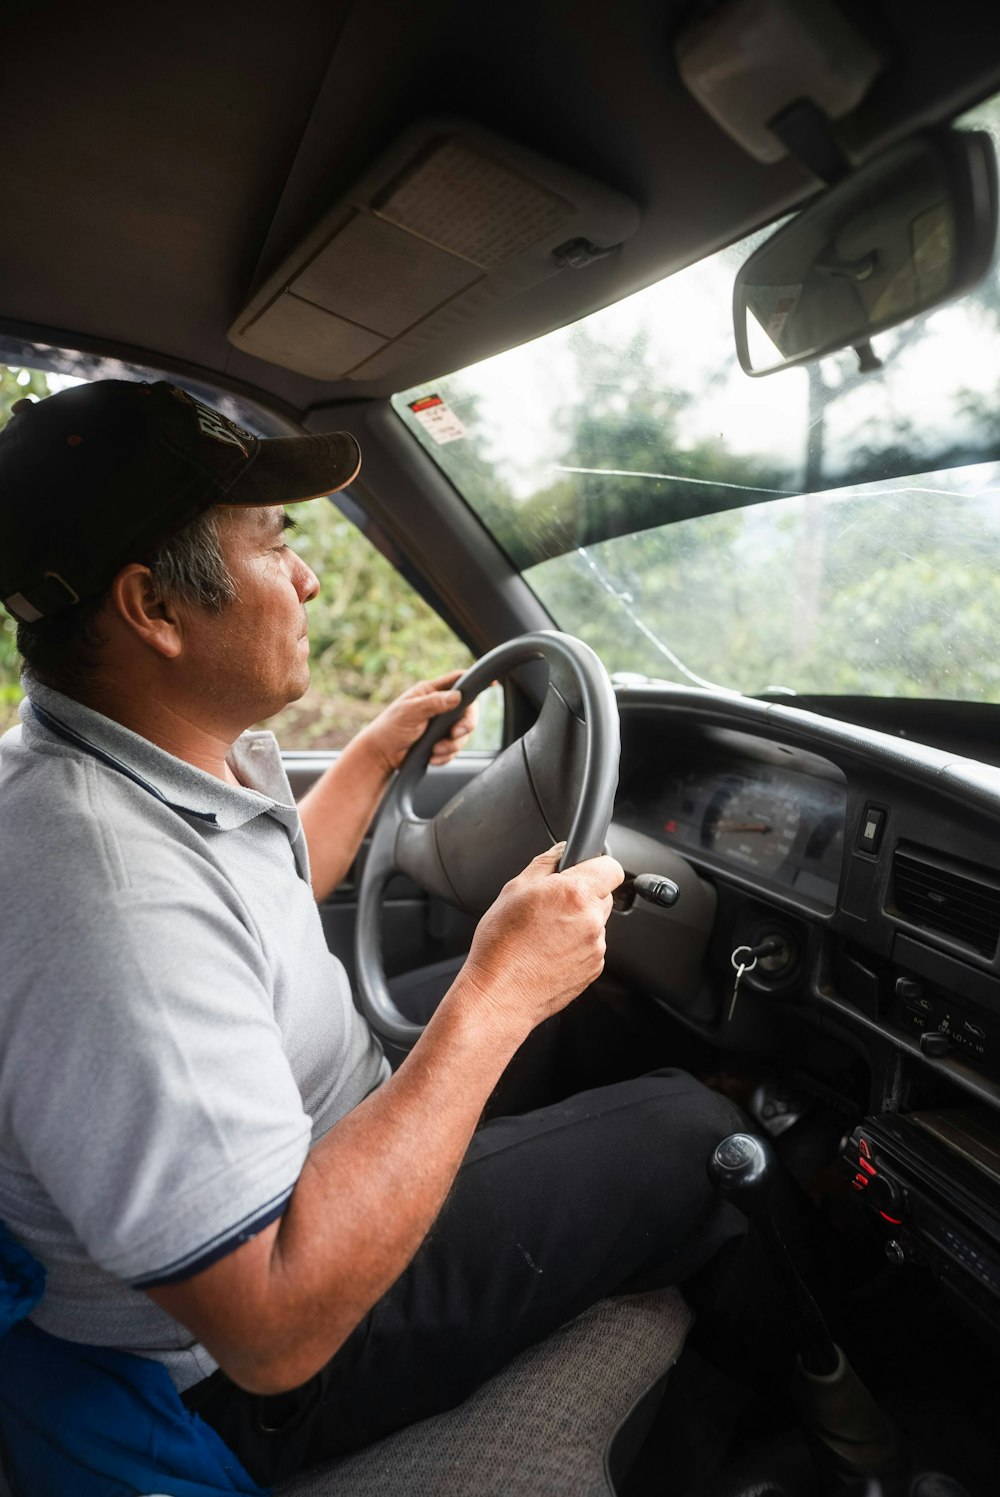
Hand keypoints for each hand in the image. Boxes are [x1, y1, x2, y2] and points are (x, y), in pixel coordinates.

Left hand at [358, 670, 477, 772]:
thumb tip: (457, 696)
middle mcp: (440, 707)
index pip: (458, 681)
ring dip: (452, 746)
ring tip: (434, 750)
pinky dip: (446, 756)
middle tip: (455, 735)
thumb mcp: (410, 712)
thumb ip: (434, 703)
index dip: (475, 681)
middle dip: (466, 726)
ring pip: (464, 735)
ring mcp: (442, 726)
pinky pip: (455, 750)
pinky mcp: (441, 743)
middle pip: (469, 712)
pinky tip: (432, 757)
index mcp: (431, 692)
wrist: (381, 756)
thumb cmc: (389, 728)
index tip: (492, 683)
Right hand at [457, 843, 624, 1038]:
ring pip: (595, 922)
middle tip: (551, 905)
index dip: (596, 865)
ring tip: (543, 934)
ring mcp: (595, 948)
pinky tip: (548, 951)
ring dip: (577, 922)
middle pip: (603, 895)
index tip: (583, 869)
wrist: (499, 994)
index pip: (611, 867)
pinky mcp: (594, 969)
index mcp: (575, 894)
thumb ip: (545, 863)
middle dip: (582, 894)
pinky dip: (575, 946)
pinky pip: (590, 947)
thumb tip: (561, 850)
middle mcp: (591, 920)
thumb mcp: (514, 889)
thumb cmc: (501, 945)